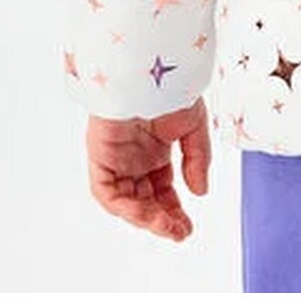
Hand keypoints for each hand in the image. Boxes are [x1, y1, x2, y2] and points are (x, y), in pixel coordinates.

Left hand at [86, 98, 210, 241]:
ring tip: (167, 227)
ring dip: (145, 218)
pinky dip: (124, 207)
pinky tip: (145, 214)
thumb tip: (200, 193)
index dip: (173, 209)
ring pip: (126, 201)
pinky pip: (106, 192)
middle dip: (162, 219)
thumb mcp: (193, 126)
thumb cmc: (170, 86)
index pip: (162, 188)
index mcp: (154, 149)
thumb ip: (197, 159)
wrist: (147, 67)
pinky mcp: (100, 156)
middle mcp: (134, 157)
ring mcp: (116, 158)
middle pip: (144, 199)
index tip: (187, 227)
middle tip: (180, 232)